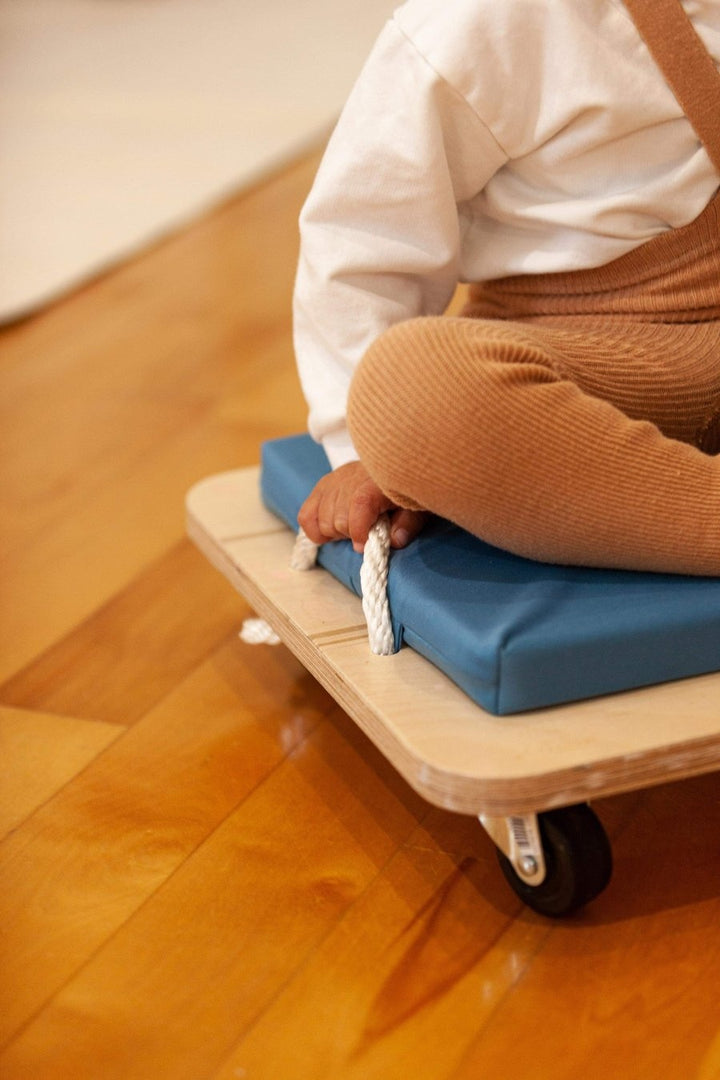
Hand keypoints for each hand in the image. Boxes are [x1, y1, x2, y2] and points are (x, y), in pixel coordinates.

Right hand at [297, 460, 425, 552]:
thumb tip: (396, 540)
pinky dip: (314, 528)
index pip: (359, 507)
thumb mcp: (417, 506)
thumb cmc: (405, 490)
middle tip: (364, 534)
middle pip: (337, 518)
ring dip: (334, 531)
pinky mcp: (324, 485)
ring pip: (320, 518)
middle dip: (349, 534)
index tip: (364, 545)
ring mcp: (334, 481)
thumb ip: (408, 524)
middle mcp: (350, 478)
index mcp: (375, 482)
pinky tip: (329, 532)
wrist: (393, 464)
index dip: (359, 532)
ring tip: (350, 529)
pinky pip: (306, 514)